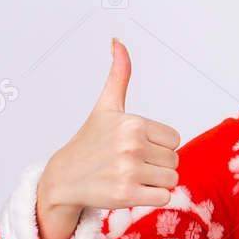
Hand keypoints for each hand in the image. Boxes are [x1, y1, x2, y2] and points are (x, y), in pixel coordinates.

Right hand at [36, 38, 181, 238]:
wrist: (63, 178)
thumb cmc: (89, 142)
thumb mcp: (106, 106)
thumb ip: (119, 75)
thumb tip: (118, 41)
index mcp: (133, 122)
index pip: (175, 140)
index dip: (159, 145)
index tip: (136, 146)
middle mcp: (131, 145)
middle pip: (174, 160)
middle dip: (157, 164)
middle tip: (130, 163)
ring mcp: (129, 171)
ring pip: (171, 180)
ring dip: (155, 182)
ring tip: (130, 176)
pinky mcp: (127, 195)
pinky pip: (164, 198)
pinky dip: (152, 198)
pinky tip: (131, 191)